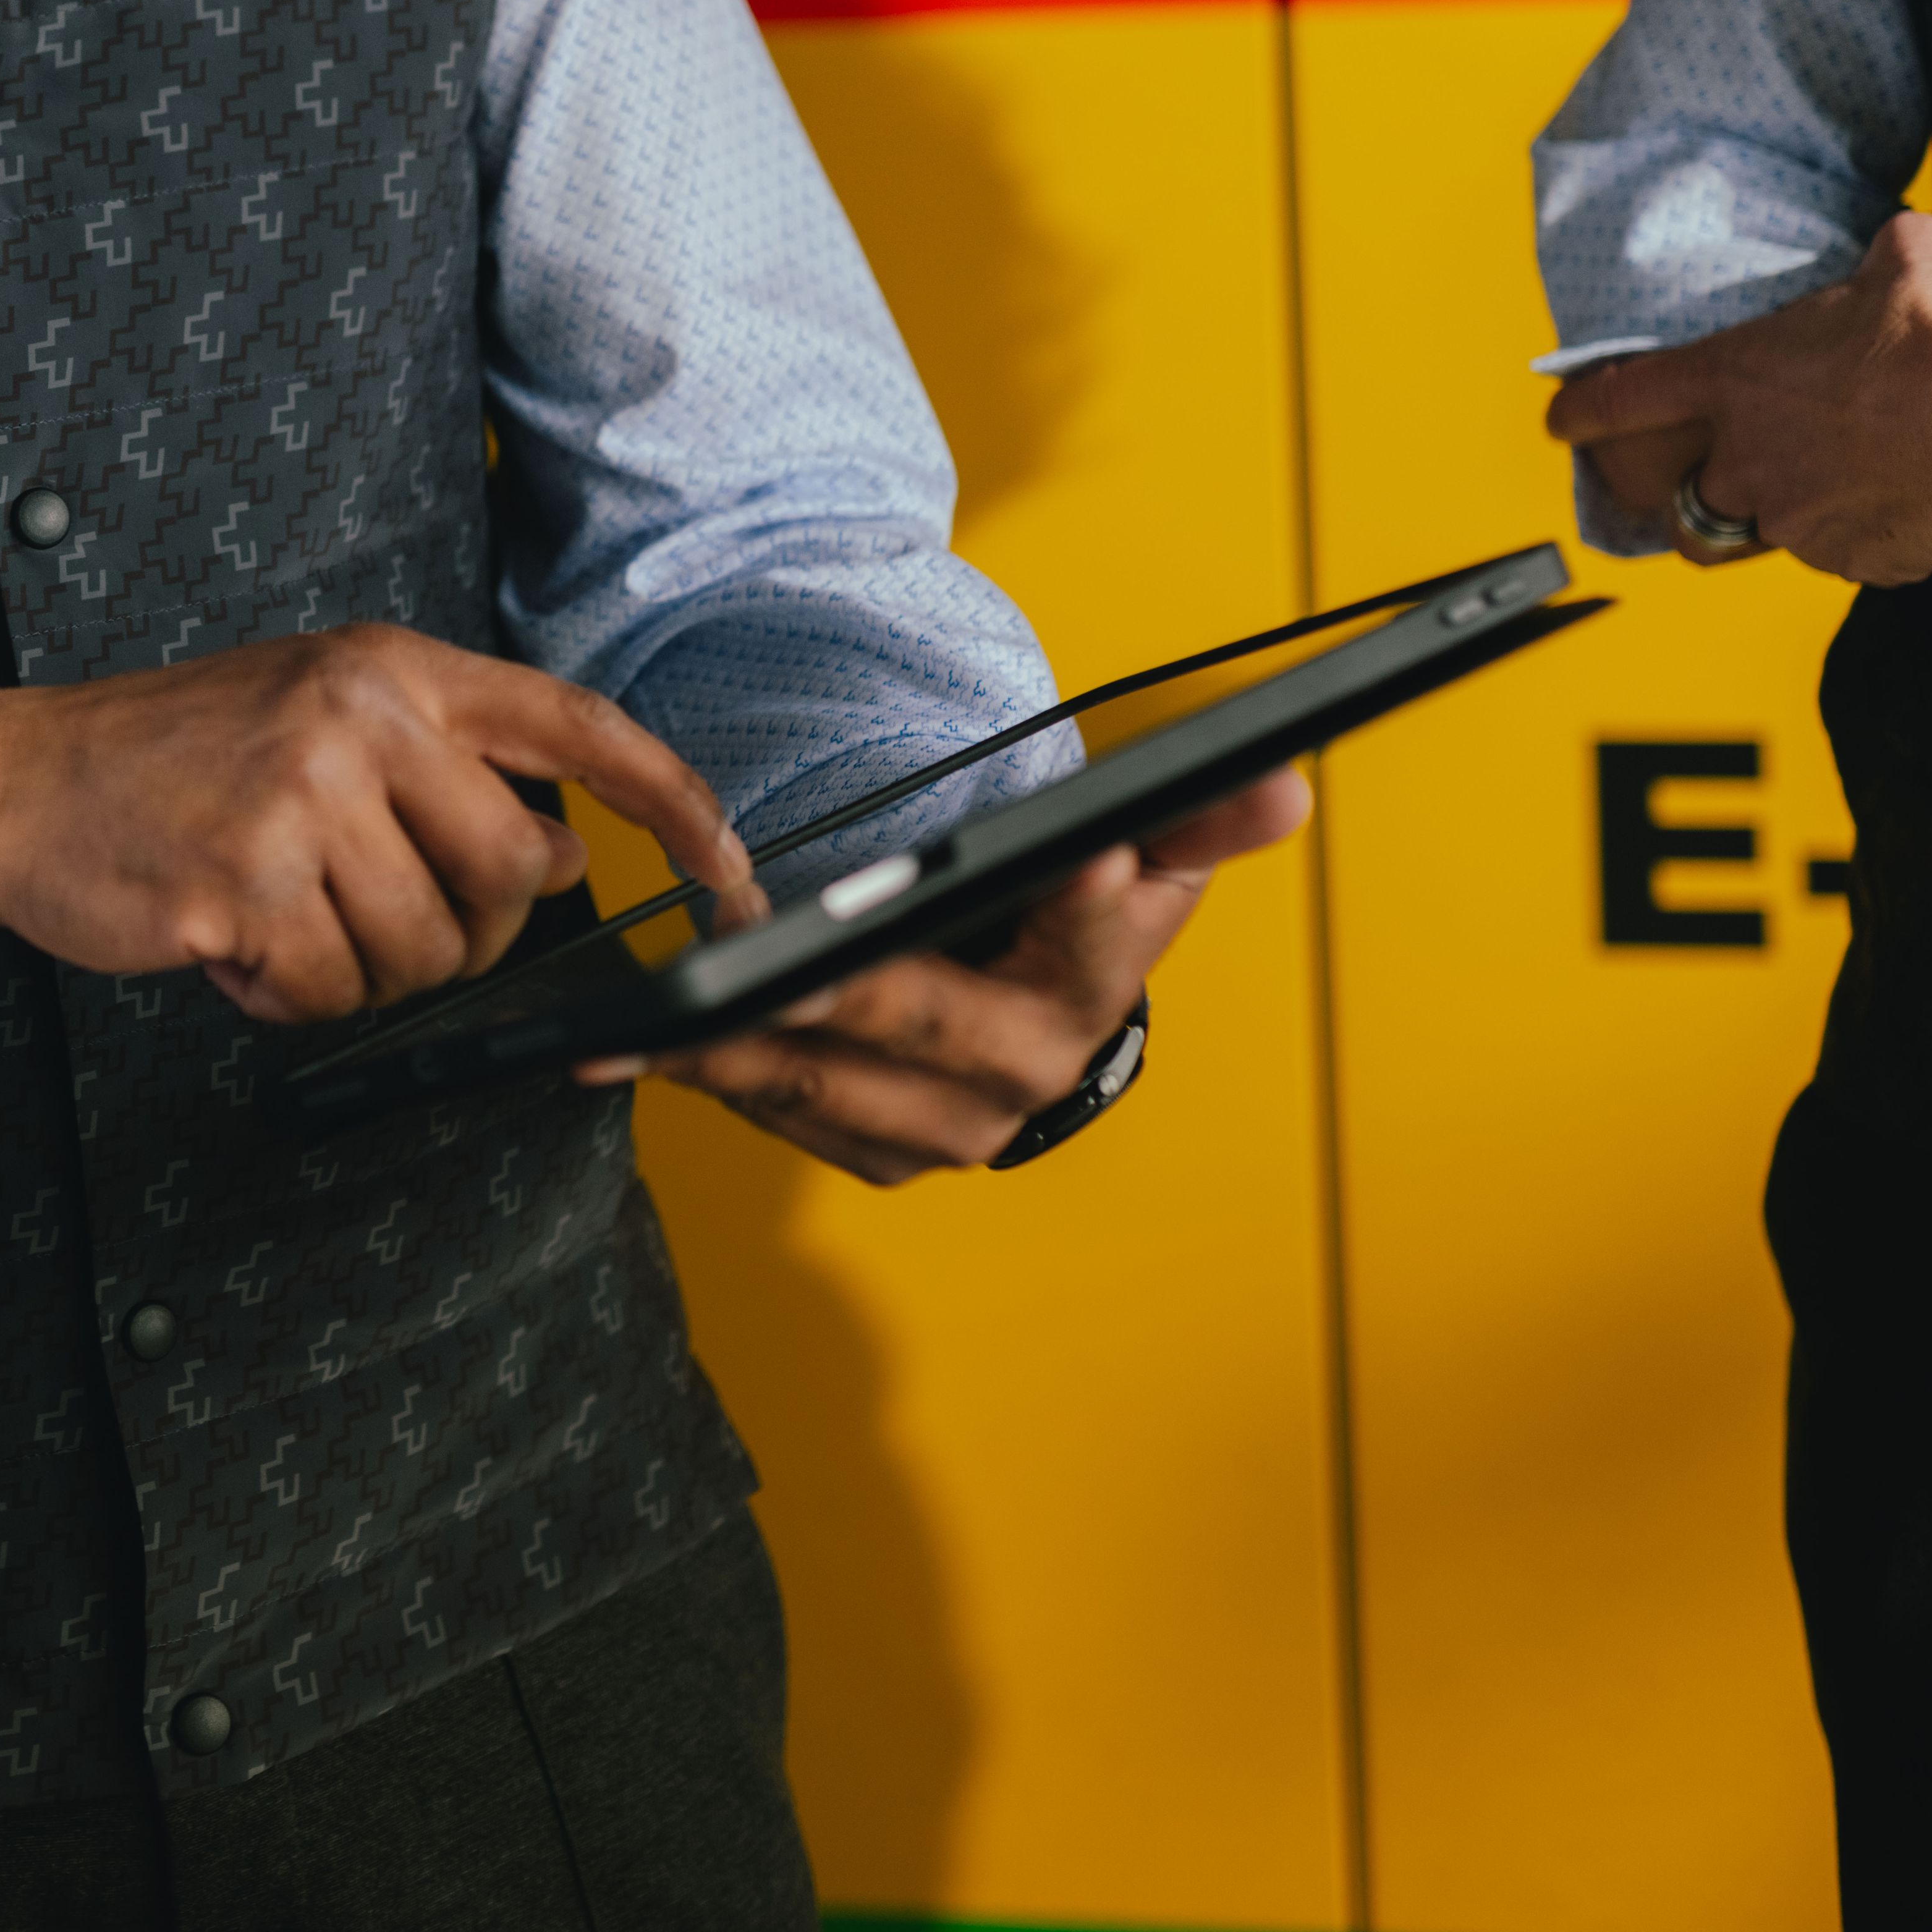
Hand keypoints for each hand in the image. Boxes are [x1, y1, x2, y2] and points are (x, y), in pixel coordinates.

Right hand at [0, 623, 752, 1021]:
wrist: (21, 782)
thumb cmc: (179, 761)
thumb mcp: (323, 718)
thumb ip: (445, 770)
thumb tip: (562, 860)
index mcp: (398, 668)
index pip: (582, 730)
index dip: (676, 805)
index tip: (733, 874)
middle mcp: (364, 716)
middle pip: (513, 879)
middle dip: (461, 934)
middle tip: (366, 916)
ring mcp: (306, 797)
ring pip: (426, 955)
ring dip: (357, 970)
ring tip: (279, 918)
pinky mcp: (250, 884)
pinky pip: (333, 993)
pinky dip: (288, 997)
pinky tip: (234, 944)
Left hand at [591, 769, 1309, 1185]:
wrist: (1032, 1022)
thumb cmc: (1073, 924)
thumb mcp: (1141, 859)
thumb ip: (1201, 814)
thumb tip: (1283, 780)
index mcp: (1090, 993)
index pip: (1095, 942)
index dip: (1090, 907)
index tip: (1088, 861)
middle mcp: (1018, 1079)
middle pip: (921, 1023)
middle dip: (839, 990)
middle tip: (765, 953)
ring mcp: (940, 1128)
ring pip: (830, 1081)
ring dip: (734, 1046)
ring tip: (653, 1015)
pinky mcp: (872, 1150)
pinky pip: (784, 1111)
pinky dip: (715, 1074)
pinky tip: (647, 1048)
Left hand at [1548, 210, 1931, 584]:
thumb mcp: (1905, 257)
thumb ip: (1882, 256)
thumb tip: (1903, 248)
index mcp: (1733, 380)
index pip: (1624, 399)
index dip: (1584, 412)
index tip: (1559, 423)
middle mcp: (1745, 460)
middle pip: (1683, 508)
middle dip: (1695, 501)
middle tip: (1728, 486)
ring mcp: (1793, 520)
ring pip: (1761, 538)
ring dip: (1784, 519)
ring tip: (1833, 494)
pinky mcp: (1853, 561)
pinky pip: (1845, 556)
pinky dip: (1863, 537)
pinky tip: (1904, 508)